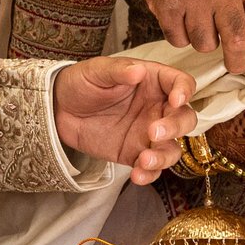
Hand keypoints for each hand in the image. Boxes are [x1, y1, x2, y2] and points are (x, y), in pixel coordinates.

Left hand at [53, 56, 197, 184]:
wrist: (59, 110)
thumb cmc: (82, 82)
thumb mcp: (97, 70)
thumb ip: (119, 70)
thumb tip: (138, 70)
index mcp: (153, 82)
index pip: (181, 83)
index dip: (185, 91)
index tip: (176, 100)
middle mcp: (157, 108)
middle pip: (184, 118)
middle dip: (176, 127)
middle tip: (154, 132)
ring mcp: (148, 133)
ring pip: (172, 148)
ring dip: (164, 156)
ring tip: (144, 160)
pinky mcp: (135, 154)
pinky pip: (151, 168)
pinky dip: (149, 174)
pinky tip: (136, 174)